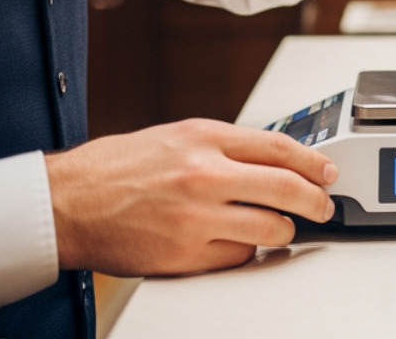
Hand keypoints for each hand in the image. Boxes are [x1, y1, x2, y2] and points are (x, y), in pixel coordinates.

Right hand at [45, 119, 335, 276]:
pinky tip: (239, 245)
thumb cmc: (116, 168)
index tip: (328, 171)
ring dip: (283, 232)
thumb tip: (274, 159)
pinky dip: (246, 253)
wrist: (67, 202)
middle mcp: (204, 174)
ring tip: (280, 228)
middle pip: (287, 188)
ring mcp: (196, 217)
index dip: (314, 161)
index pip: (280, 147)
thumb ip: (225, 145)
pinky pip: (238, 259)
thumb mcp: (177, 136)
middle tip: (323, 206)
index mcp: (204, 137)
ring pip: (270, 229)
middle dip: (316, 201)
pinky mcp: (185, 255)